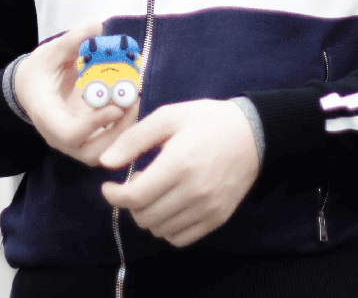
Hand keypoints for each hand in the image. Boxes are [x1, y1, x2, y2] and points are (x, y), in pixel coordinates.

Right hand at [14, 21, 139, 165]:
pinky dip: (121, 128)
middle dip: (116, 133)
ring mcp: (73, 141)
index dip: (94, 124)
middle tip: (133, 103)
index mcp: (46, 116)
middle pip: (89, 152)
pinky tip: (130, 104)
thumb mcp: (51, 52)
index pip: (69, 134)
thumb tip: (97, 25)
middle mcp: (59, 136)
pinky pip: (105, 142)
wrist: (30, 87)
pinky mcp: (85, 139)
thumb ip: (72, 40)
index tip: (116, 108)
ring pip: (100, 152)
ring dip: (122, 132)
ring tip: (134, 102)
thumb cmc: (39, 71)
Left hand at [99, 99, 259, 247]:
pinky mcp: (217, 218)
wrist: (252, 133)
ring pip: (160, 230)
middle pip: (145, 216)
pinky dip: (167, 228)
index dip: (114, 195)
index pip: (135, 197)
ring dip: (148, 215)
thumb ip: (134, 139)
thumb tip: (106, 163)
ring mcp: (207, 209)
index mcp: (178, 163)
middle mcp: (193, 192)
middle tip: (135, 183)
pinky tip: (168, 206)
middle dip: (130, 203)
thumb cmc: (206, 120)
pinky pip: (181, 239)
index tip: (108, 187)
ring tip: (154, 192)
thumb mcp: (168, 117)